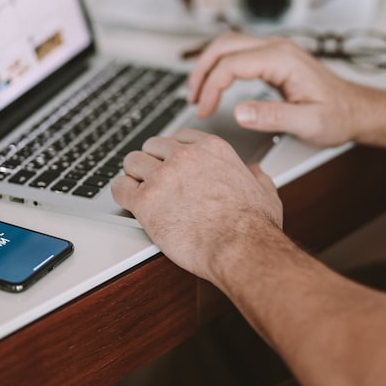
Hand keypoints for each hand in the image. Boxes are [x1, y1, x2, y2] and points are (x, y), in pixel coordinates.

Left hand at [111, 128, 283, 281]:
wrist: (239, 249)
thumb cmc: (253, 226)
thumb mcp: (265, 192)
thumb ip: (256, 176)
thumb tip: (255, 171)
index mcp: (212, 149)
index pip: (179, 136)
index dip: (172, 151)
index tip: (170, 162)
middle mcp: (185, 157)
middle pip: (152, 146)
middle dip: (151, 162)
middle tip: (153, 179)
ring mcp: (163, 177)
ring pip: (132, 162)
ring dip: (134, 176)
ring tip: (138, 189)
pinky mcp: (145, 200)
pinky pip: (119, 187)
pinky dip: (121, 193)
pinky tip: (127, 200)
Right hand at [187, 31, 374, 147]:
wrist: (357, 110)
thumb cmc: (338, 116)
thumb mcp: (308, 123)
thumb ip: (272, 117)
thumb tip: (239, 112)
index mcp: (283, 60)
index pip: (231, 64)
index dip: (211, 88)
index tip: (203, 110)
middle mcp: (277, 48)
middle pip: (223, 45)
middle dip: (201, 70)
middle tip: (192, 98)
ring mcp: (276, 50)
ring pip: (228, 44)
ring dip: (208, 65)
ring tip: (197, 92)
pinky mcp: (274, 58)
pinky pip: (238, 52)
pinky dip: (220, 65)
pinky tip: (215, 83)